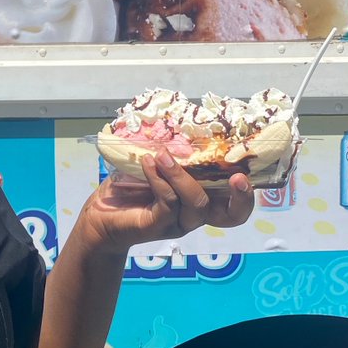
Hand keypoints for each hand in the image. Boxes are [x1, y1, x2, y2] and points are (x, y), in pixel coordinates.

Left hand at [79, 151, 254, 253]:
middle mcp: (195, 214)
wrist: (99, 215)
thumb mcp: (156, 166)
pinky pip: (168, 202)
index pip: (235, 205)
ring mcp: (178, 223)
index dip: (247, 194)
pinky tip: (147, 164)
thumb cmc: (130, 187)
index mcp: (201, 199)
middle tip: (237, 176)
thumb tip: (182, 122)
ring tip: (162, 155)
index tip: (246, 171)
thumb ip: (173, 154)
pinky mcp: (158, 225)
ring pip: (197, 203)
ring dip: (181, 175)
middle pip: (231, 216)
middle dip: (241, 197)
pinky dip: (159, 179)